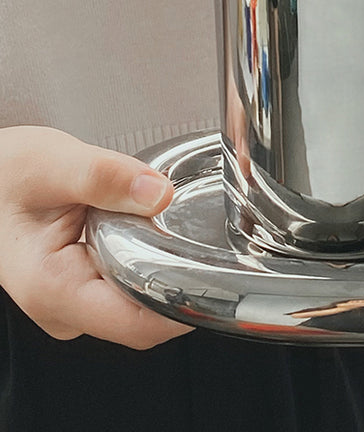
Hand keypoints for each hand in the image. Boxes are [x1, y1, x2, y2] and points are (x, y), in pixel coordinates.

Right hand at [0, 126, 192, 348]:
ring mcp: (74, 303)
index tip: (218, 276)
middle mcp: (63, 308)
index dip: (184, 305)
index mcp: (53, 287)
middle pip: (146, 318)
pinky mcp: (83, 290)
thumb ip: (105, 176)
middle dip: (182, 285)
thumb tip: (158, 193)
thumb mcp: (53, 163)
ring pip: (141, 305)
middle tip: (208, 242)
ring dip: (166, 274)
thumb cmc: (7, 174)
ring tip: (179, 233)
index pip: (138, 324)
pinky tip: (155, 236)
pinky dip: (149, 266)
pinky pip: (130, 290)